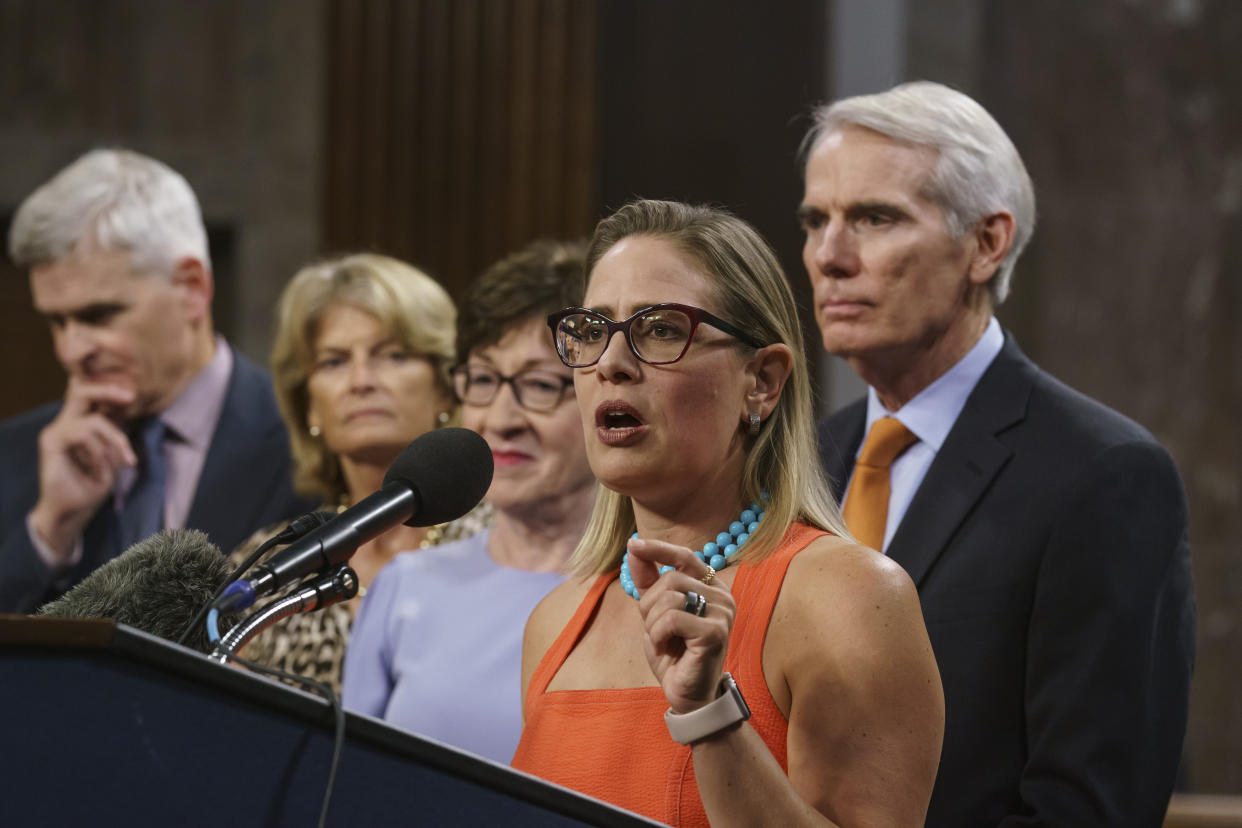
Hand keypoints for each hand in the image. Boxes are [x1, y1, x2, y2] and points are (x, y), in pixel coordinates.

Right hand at [29, 377, 136, 561]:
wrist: (72, 511)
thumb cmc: (93, 484)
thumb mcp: (114, 455)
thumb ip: (118, 432)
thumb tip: (134, 409)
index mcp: (81, 421)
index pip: (90, 394)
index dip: (108, 385)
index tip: (133, 391)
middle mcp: (67, 421)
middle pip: (81, 390)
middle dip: (108, 390)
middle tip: (131, 397)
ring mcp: (57, 430)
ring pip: (94, 420)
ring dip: (115, 441)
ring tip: (121, 462)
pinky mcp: (51, 442)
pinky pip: (82, 435)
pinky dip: (97, 452)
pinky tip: (98, 470)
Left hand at [627, 537, 736, 713]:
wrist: (686, 695)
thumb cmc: (673, 653)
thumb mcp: (654, 612)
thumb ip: (648, 580)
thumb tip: (634, 546)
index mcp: (711, 588)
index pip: (685, 557)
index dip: (658, 549)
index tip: (633, 543)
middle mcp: (722, 597)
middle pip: (671, 579)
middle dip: (650, 606)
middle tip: (655, 630)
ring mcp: (722, 614)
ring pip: (670, 598)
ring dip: (653, 623)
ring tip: (663, 642)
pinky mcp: (715, 632)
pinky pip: (672, 619)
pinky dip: (658, 635)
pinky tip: (666, 649)